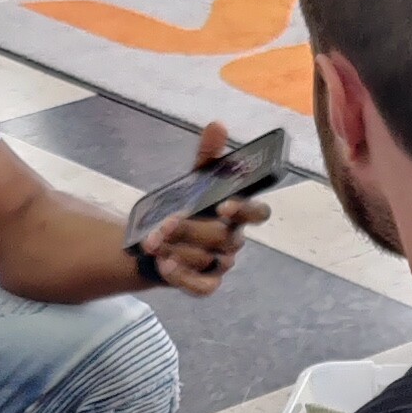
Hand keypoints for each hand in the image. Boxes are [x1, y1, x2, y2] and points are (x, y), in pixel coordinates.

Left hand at [133, 120, 268, 297]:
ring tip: (153, 241)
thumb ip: (208, 155)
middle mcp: (233, 239)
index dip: (245, 212)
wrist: (157, 237)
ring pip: (208, 260)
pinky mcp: (206, 282)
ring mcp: (221, 263)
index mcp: (237, 212)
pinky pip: (203, 287)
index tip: (223, 206)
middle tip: (165, 223)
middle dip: (191, 230)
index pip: (258, 214)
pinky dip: (183, 277)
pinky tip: (164, 265)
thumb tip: (217, 125)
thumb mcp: (196, 178)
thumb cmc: (188, 206)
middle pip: (224, 239)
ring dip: (179, 250)